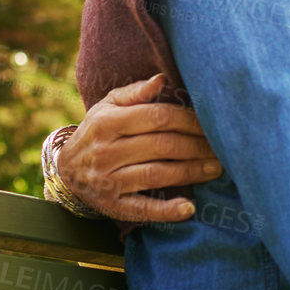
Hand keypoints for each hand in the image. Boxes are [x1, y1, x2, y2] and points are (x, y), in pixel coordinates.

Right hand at [57, 74, 221, 221]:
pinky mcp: (112, 206)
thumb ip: (135, 93)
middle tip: (224, 147)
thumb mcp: (108, 106)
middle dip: (198, 146)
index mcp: (108, 122)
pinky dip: (166, 210)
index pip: (158, 117)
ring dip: (192, 172)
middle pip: (162, 146)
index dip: (189, 120)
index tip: (211, 122)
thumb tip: (162, 79)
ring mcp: (108, 181)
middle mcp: (106, 151)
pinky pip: (142, 208)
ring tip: (217, 169)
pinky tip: (189, 208)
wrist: (65, 169)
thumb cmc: (98, 131)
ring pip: (158, 174)